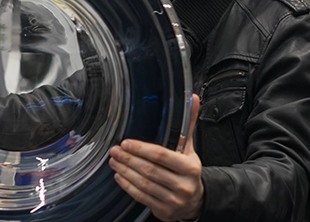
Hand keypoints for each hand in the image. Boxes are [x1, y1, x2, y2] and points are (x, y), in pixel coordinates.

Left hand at [109, 94, 202, 220]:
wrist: (195, 201)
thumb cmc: (188, 170)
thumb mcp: (189, 148)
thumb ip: (187, 124)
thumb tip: (192, 98)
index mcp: (190, 167)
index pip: (161, 156)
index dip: (141, 149)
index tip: (126, 143)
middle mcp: (183, 185)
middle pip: (150, 170)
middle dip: (129, 159)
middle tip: (114, 150)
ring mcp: (174, 200)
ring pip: (144, 185)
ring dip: (125, 171)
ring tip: (114, 161)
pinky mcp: (164, 211)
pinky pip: (141, 197)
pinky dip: (128, 186)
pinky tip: (119, 176)